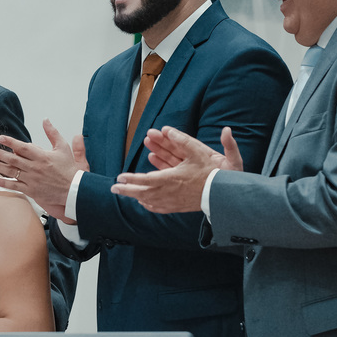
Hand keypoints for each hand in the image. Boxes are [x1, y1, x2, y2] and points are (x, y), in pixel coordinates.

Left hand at [0, 119, 85, 221]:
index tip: (0, 138)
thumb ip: (53, 133)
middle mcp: (35, 168)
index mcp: (42, 156)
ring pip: (11, 172)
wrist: (74, 190)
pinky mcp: (31, 190)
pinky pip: (15, 186)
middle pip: (13, 159)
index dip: (11, 142)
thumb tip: (45, 120)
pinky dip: (4, 183)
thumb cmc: (69, 169)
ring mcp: (32, 180)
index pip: (23, 147)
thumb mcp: (63, 147)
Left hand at [111, 126, 242, 213]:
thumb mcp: (198, 151)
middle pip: (142, 192)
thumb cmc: (211, 171)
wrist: (222, 193)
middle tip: (113, 189)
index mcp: (171, 178)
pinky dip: (148, 204)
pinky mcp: (177, 207)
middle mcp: (169, 191)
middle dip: (126, 190)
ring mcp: (172, 201)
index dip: (131, 179)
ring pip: (149, 200)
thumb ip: (183, 139)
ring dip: (135, 196)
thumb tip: (168, 129)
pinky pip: (158, 208)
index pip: (145, 180)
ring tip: (124, 193)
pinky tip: (143, 202)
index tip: (119, 178)